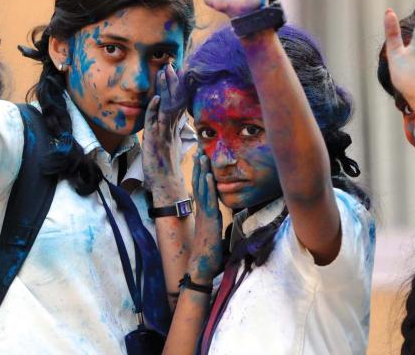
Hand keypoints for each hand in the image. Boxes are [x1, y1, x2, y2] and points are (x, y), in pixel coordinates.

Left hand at [142, 65, 184, 193]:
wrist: (166, 185)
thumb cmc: (165, 168)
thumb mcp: (170, 146)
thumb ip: (171, 131)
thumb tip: (172, 122)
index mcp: (175, 129)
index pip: (179, 103)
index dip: (178, 87)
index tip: (178, 72)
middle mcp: (171, 128)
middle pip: (175, 100)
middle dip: (173, 82)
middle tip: (171, 65)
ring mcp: (164, 133)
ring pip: (167, 107)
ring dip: (166, 89)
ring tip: (164, 72)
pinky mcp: (154, 140)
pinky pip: (155, 122)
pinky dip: (155, 109)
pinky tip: (156, 97)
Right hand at [188, 150, 223, 282]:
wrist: (201, 266)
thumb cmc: (207, 253)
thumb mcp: (211, 233)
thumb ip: (212, 222)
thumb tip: (214, 216)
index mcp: (203, 212)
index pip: (201, 189)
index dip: (200, 174)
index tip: (201, 159)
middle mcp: (202, 210)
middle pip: (200, 184)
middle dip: (200, 167)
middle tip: (199, 149)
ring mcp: (205, 214)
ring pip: (203, 189)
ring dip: (203, 171)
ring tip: (203, 155)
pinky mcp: (210, 220)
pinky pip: (209, 200)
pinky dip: (209, 186)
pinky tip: (210, 175)